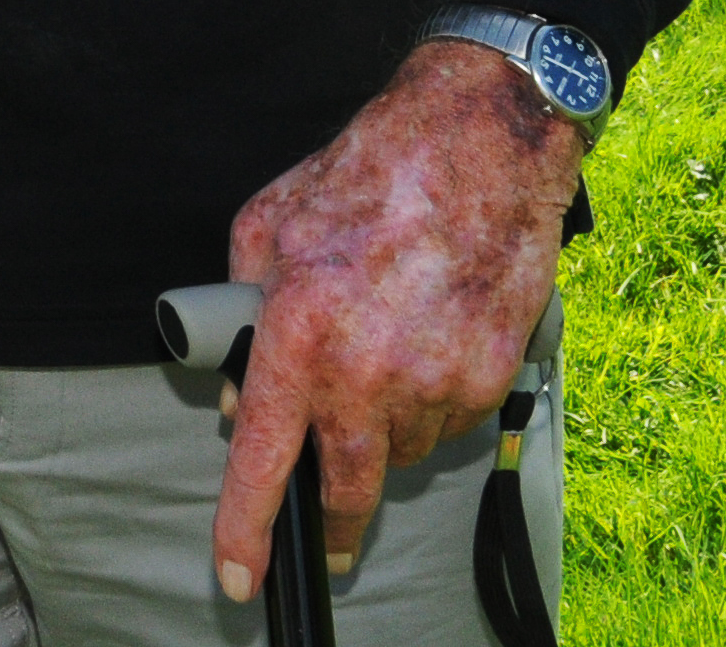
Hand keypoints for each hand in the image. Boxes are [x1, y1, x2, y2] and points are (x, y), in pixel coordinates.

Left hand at [211, 39, 582, 602]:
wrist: (478, 145)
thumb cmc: (366, 175)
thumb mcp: (266, 227)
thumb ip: (241, 313)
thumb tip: (238, 396)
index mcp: (299, 334)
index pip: (260, 460)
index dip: (244, 532)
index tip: (238, 580)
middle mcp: (367, 373)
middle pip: (345, 488)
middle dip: (330, 518)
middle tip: (323, 526)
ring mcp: (435, 383)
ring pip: (399, 451)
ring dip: (383, 430)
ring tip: (388, 348)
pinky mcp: (487, 379)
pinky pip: (447, 424)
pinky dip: (429, 402)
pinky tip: (428, 338)